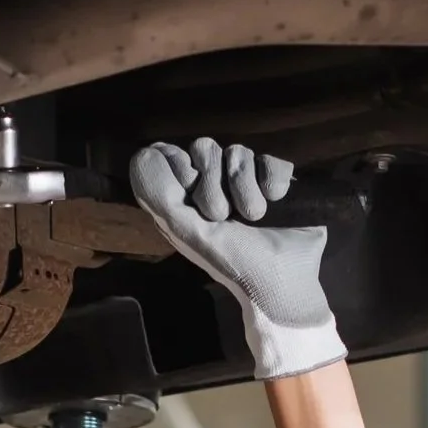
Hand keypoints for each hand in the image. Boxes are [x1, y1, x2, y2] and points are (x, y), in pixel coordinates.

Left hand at [130, 138, 343, 382]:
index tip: (189, 188)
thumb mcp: (189, 232)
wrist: (284, 279)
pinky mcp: (276, 181)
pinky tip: (275, 200)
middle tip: (222, 216)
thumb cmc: (232, 263)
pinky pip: (268, 159)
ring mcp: (247, 183)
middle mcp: (214, 188)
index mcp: (186, 202)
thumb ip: (162, 196)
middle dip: (211, 183)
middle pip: (203, 148)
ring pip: (237, 152)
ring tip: (253, 217)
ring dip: (244, 187)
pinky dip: (271, 180)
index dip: (179, 164)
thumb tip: (143, 154)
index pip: (171, 154)